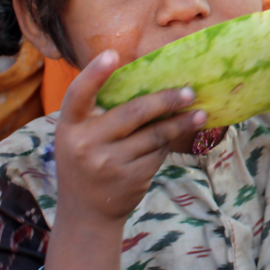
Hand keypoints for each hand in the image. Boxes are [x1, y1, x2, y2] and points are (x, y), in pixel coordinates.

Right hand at [53, 50, 205, 226]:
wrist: (86, 215)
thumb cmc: (86, 163)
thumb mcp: (80, 137)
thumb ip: (99, 114)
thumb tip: (150, 84)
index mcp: (69, 127)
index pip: (78, 95)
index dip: (94, 74)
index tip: (112, 54)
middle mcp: (85, 144)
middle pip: (134, 112)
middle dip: (166, 100)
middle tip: (189, 91)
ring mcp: (108, 163)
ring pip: (154, 134)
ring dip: (180, 122)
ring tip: (199, 113)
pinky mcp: (130, 177)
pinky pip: (158, 153)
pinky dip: (169, 143)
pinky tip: (179, 136)